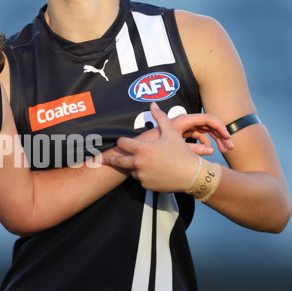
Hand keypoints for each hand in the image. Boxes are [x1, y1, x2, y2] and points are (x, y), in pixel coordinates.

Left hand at [102, 103, 221, 191]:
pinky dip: (145, 176)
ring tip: (149, 163)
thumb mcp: (171, 132)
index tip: (120, 142)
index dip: (121, 141)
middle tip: (100, 159)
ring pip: (132, 170)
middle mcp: (138, 163)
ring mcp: (141, 175)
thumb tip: (153, 104)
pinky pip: (141, 179)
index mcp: (142, 148)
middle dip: (109, 159)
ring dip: (135, 167)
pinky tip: (156, 172)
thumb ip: (160, 117)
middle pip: (118, 160)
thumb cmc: (181, 152)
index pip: (122, 143)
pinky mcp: (146, 185)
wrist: (191, 174)